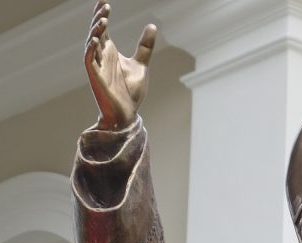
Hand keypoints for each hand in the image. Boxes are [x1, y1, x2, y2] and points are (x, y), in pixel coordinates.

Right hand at [84, 1, 156, 129]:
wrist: (127, 113)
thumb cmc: (131, 92)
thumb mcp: (141, 64)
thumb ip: (145, 46)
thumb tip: (152, 25)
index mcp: (110, 51)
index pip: (103, 28)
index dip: (102, 14)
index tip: (105, 1)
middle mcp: (101, 56)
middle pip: (96, 32)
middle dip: (98, 18)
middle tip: (104, 5)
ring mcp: (97, 65)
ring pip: (92, 43)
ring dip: (96, 31)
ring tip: (103, 20)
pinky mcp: (95, 76)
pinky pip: (89, 59)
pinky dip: (92, 48)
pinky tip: (97, 39)